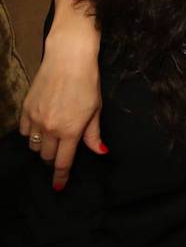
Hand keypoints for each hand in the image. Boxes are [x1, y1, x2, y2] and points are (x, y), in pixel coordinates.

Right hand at [19, 25, 104, 189]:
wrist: (68, 59)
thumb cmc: (87, 82)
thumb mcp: (95, 109)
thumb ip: (93, 134)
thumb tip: (100, 151)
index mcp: (70, 130)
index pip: (63, 162)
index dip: (61, 177)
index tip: (58, 187)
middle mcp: (50, 128)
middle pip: (46, 156)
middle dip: (53, 158)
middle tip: (62, 152)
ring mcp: (36, 118)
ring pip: (33, 145)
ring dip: (42, 147)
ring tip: (52, 138)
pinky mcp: (26, 108)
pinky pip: (24, 131)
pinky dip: (32, 133)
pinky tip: (41, 127)